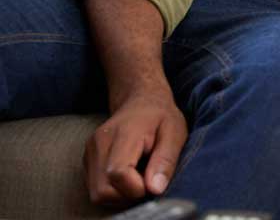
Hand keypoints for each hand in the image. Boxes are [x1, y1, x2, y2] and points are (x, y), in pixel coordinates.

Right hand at [84, 88, 186, 204]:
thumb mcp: (175, 132)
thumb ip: (165, 160)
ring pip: (97, 194)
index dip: (136, 188)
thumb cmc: (161, 116)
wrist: (140, 100)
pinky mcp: (88, 161)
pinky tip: (129, 176)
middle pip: (103, 191)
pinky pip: (96, 188)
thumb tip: (155, 189)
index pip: (117, 173)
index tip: (153, 182)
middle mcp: (99, 144)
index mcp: (123, 134)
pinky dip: (113, 190)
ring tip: (139, 178)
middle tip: (147, 182)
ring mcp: (90, 153)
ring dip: (120, 195)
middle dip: (128, 196)